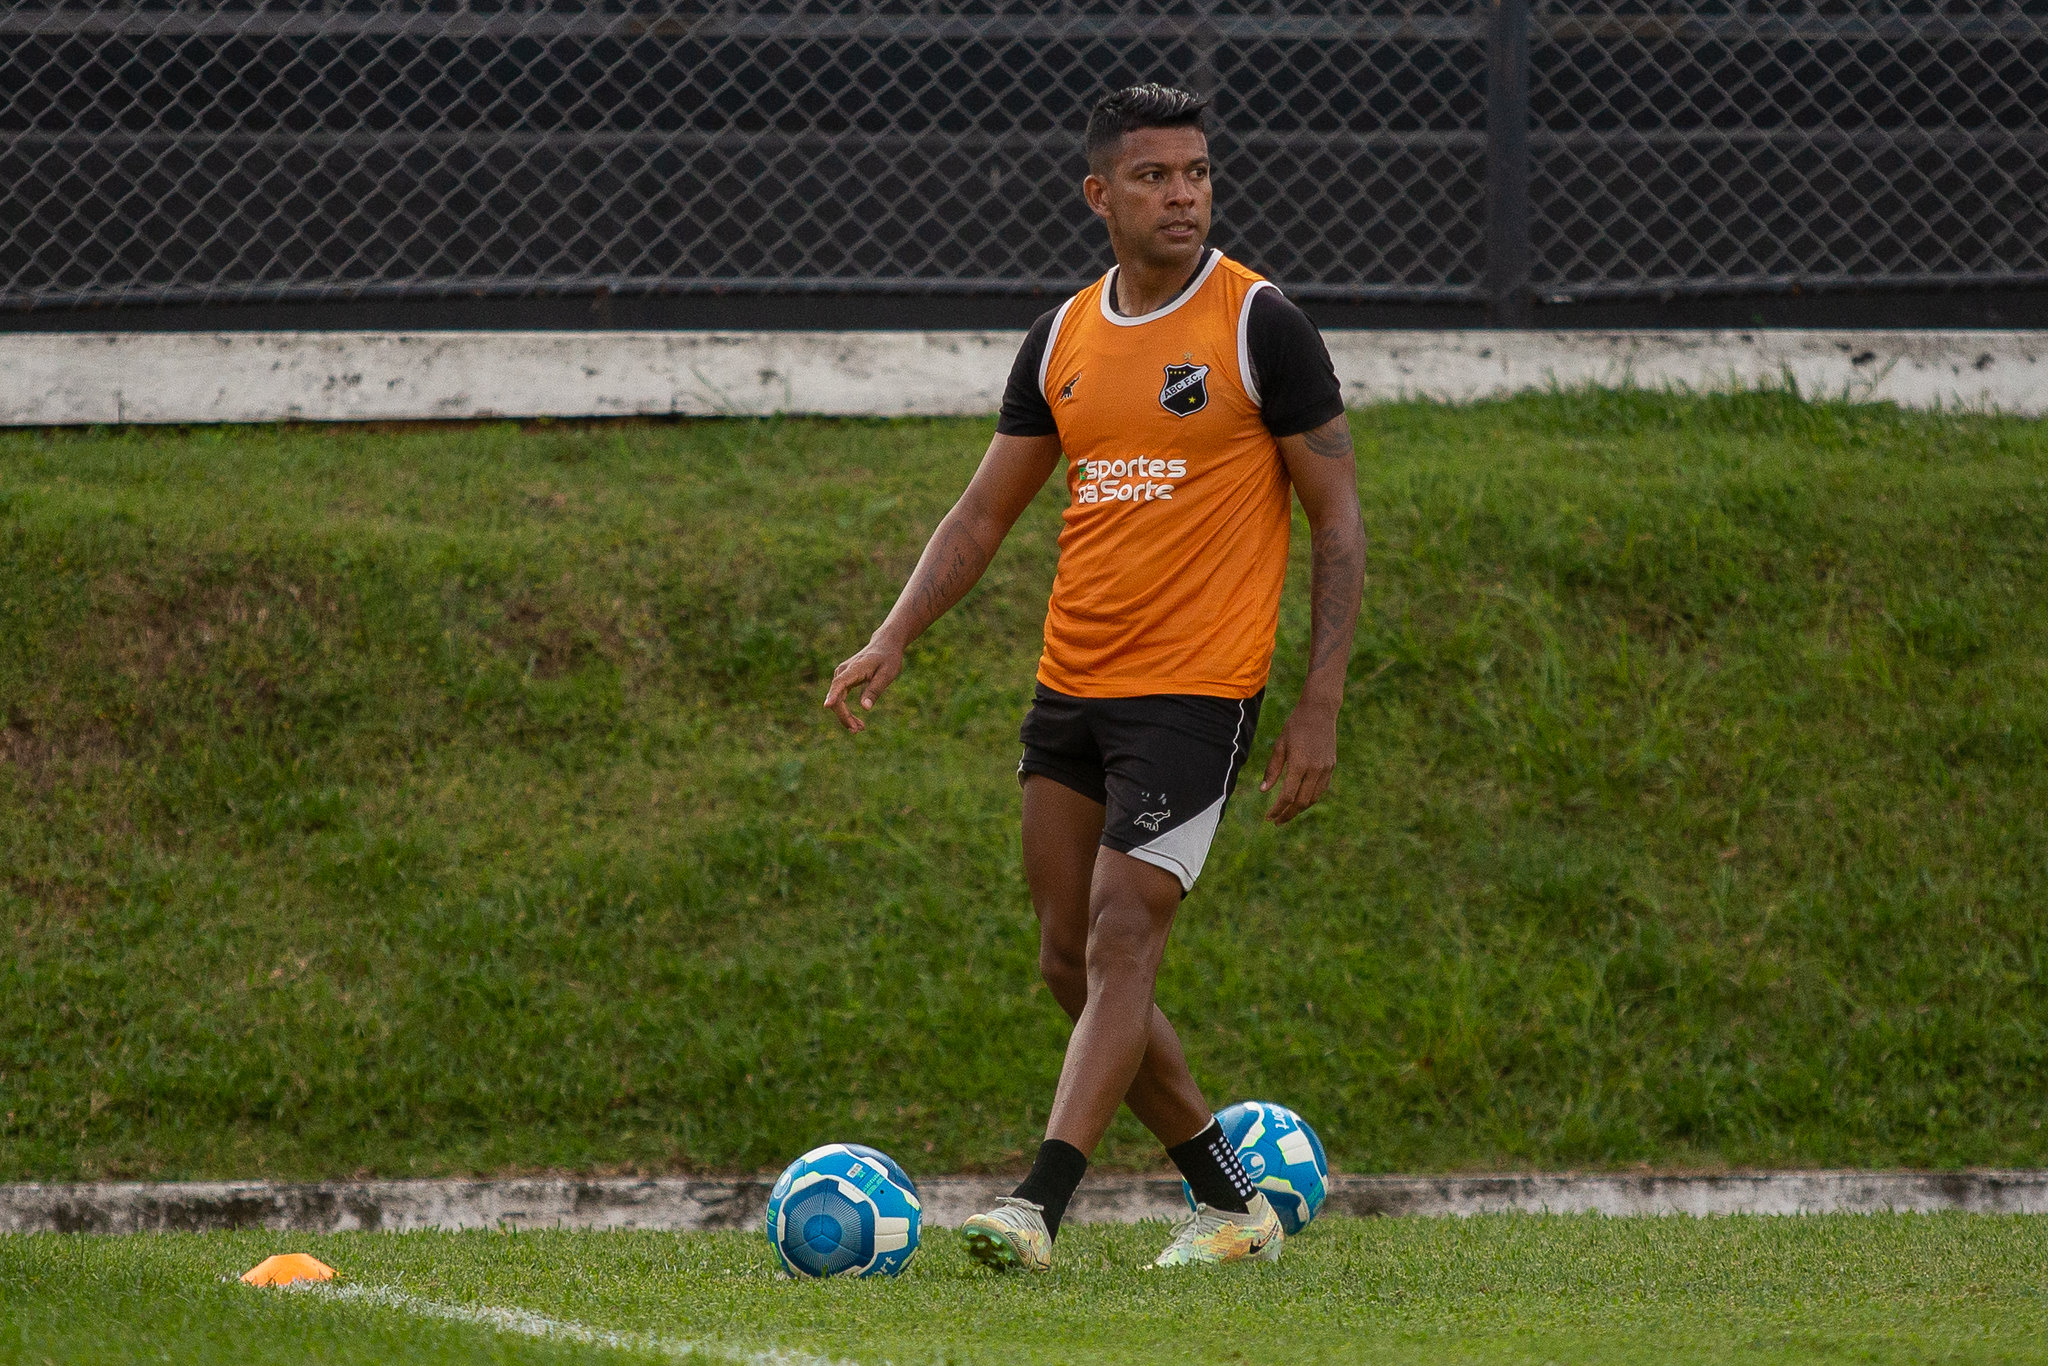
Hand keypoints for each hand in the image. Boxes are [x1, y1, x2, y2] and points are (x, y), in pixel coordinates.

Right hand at [822, 638, 905, 732]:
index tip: (827, 706)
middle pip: (837, 697)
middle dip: (844, 716)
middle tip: (858, 730)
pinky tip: (855, 721)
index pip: (839, 683)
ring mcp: (842, 675)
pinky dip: (846, 710)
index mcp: (854, 669)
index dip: (833, 696)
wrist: (884, 644)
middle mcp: (843, 671)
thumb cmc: (888, 658)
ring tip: (859, 728)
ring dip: (845, 716)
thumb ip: (875, 690)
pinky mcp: (844, 679)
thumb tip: (865, 708)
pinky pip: (840, 697)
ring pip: (837, 700)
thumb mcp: (887, 675)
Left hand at [1259, 704, 1337, 823]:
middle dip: (1288, 814)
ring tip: (1287, 813)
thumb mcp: (1280, 745)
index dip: (1277, 809)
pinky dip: (1311, 798)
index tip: (1268, 818)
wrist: (1320, 712)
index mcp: (1299, 764)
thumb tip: (1263, 791)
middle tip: (1277, 821)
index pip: (1288, 796)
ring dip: (1300, 809)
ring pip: (1313, 798)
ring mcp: (1325, 769)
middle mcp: (1315, 769)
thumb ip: (1272, 770)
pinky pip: (1321, 789)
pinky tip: (1301, 801)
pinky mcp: (1331, 766)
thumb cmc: (1295, 726)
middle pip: (1302, 802)